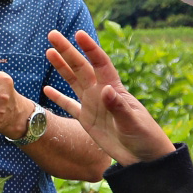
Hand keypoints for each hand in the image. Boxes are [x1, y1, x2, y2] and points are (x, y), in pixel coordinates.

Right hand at [42, 30, 175, 165]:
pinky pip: (69, 106)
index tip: (78, 35)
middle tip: (53, 35)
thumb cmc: (145, 137)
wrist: (144, 158)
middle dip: (68, 51)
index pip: (100, 63)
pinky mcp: (87, 120)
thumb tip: (105, 90)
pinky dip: (58, 98)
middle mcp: (101, 93)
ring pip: (73, 82)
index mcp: (114, 89)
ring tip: (49, 52)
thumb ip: (118, 107)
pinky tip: (47, 89)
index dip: (89, 49)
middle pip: (81, 67)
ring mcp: (93, 106)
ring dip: (62, 67)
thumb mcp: (133, 123)